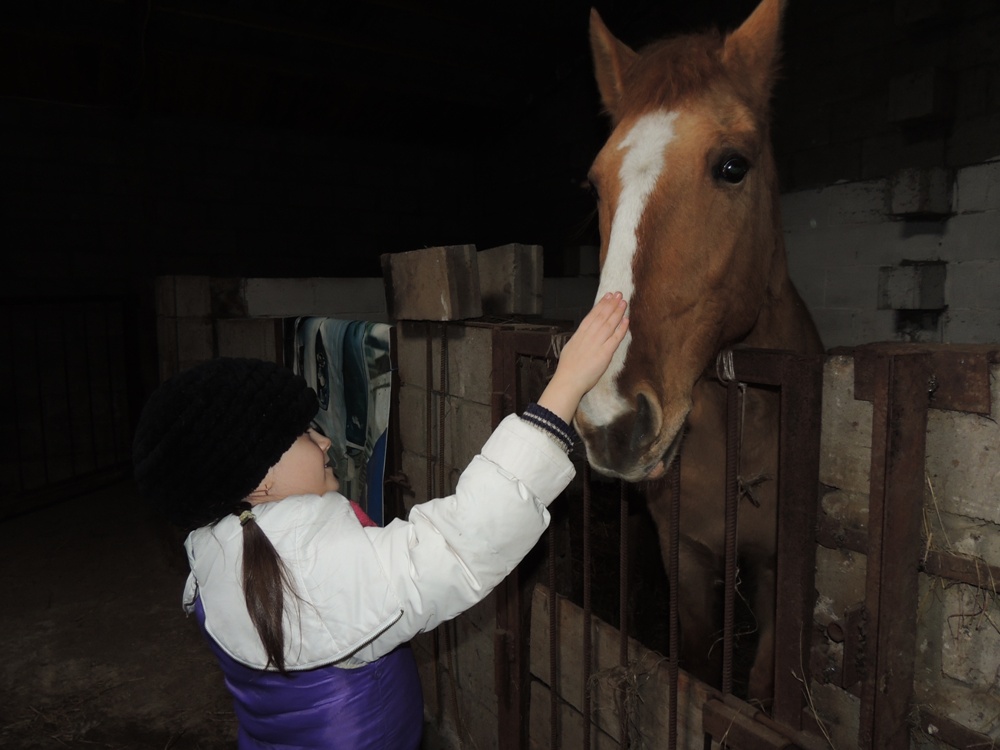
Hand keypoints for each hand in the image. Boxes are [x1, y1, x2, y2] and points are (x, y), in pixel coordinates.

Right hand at [537, 292, 628, 422]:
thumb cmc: (568, 369)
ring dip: (617, 312)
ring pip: (609, 324)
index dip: (601, 305)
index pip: (592, 316)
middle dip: (611, 304)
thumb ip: (579, 340)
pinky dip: (621, 328)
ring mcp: (597, 344)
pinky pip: (615, 339)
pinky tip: (626, 320)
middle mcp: (588, 336)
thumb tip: (583, 334)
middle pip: (602, 317)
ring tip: (623, 302)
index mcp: (579, 335)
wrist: (568, 381)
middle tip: (619, 294)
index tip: (607, 296)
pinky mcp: (604, 354)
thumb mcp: (570, 348)